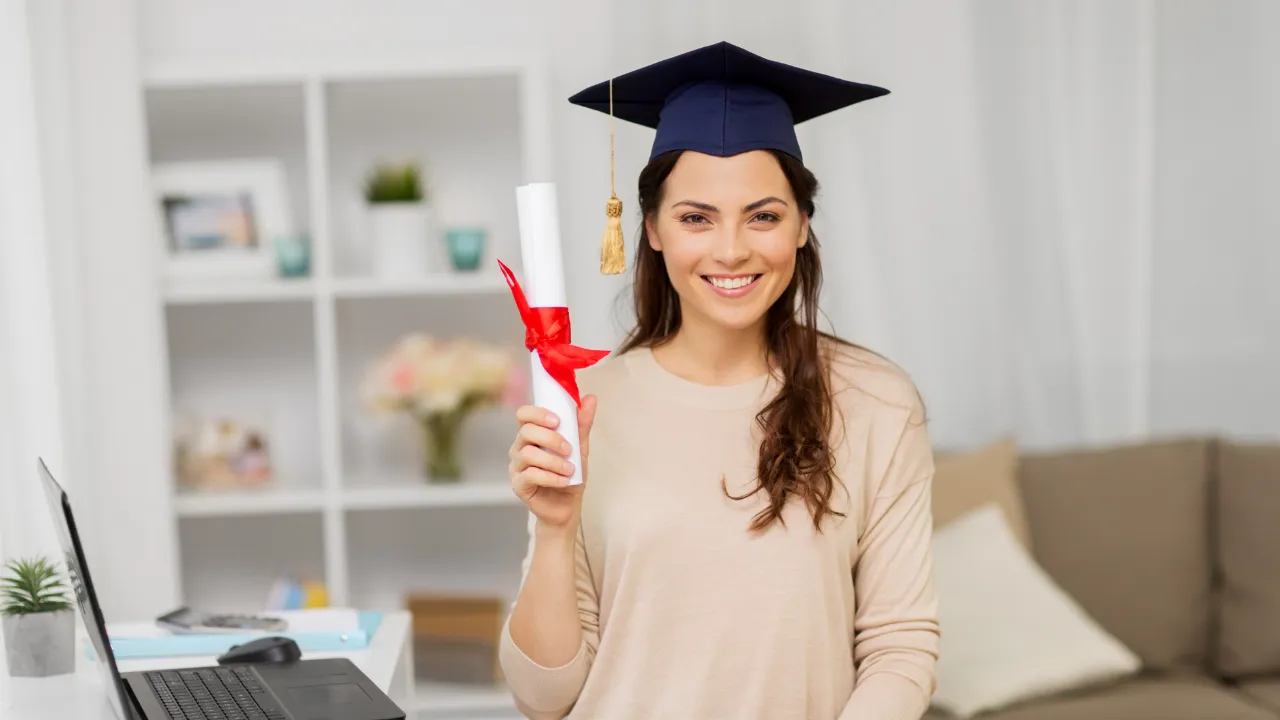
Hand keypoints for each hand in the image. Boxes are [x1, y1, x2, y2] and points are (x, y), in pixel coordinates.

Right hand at [508, 394, 597, 529]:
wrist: (568, 506)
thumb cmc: (570, 474)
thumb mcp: (580, 447)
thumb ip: (582, 424)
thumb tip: (591, 398)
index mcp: (532, 435)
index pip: (523, 414)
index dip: (538, 413)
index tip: (558, 421)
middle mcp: (520, 448)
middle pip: (526, 432)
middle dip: (551, 439)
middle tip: (569, 449)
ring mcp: (516, 467)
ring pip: (528, 454)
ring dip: (553, 461)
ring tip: (570, 469)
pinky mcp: (518, 485)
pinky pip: (530, 475)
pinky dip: (550, 477)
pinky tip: (564, 481)